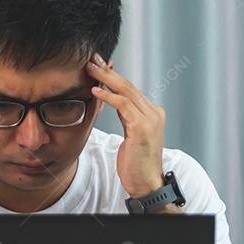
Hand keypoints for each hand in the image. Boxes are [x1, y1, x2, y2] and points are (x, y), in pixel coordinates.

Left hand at [86, 53, 166, 198]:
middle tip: (91, 59)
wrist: (146, 183)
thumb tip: (113, 101)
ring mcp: (150, 119)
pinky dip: (108, 96)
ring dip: (105, 78)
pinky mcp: (142, 128)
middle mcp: (154, 113)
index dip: (113, 76)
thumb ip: (126, 117)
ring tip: (90, 69)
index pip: (130, 89)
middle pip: (128, 86)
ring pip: (126, 91)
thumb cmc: (136, 163)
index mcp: (152, 113)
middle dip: (108, 71)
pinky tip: (95, 90)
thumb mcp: (131, 135)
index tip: (98, 65)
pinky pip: (123, 105)